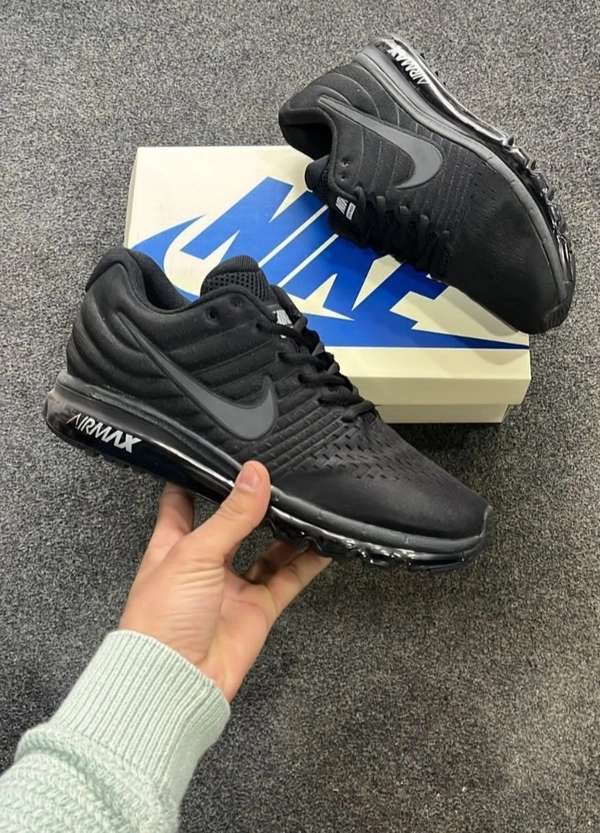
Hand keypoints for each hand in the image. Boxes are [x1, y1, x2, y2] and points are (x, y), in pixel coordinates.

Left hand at [119, 462, 330, 700]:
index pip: (181, 501)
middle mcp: (203, 563)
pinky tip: (323, 542)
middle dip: (252, 501)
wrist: (175, 681)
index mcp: (172, 545)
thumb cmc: (160, 620)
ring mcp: (232, 587)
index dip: (195, 477)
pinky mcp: (257, 609)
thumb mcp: (193, 554)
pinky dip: (308, 562)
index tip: (215, 452)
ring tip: (306, 501)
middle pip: (232, 524)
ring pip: (266, 550)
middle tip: (278, 473)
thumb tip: (255, 474)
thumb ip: (230, 515)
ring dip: (285, 529)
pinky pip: (288, 579)